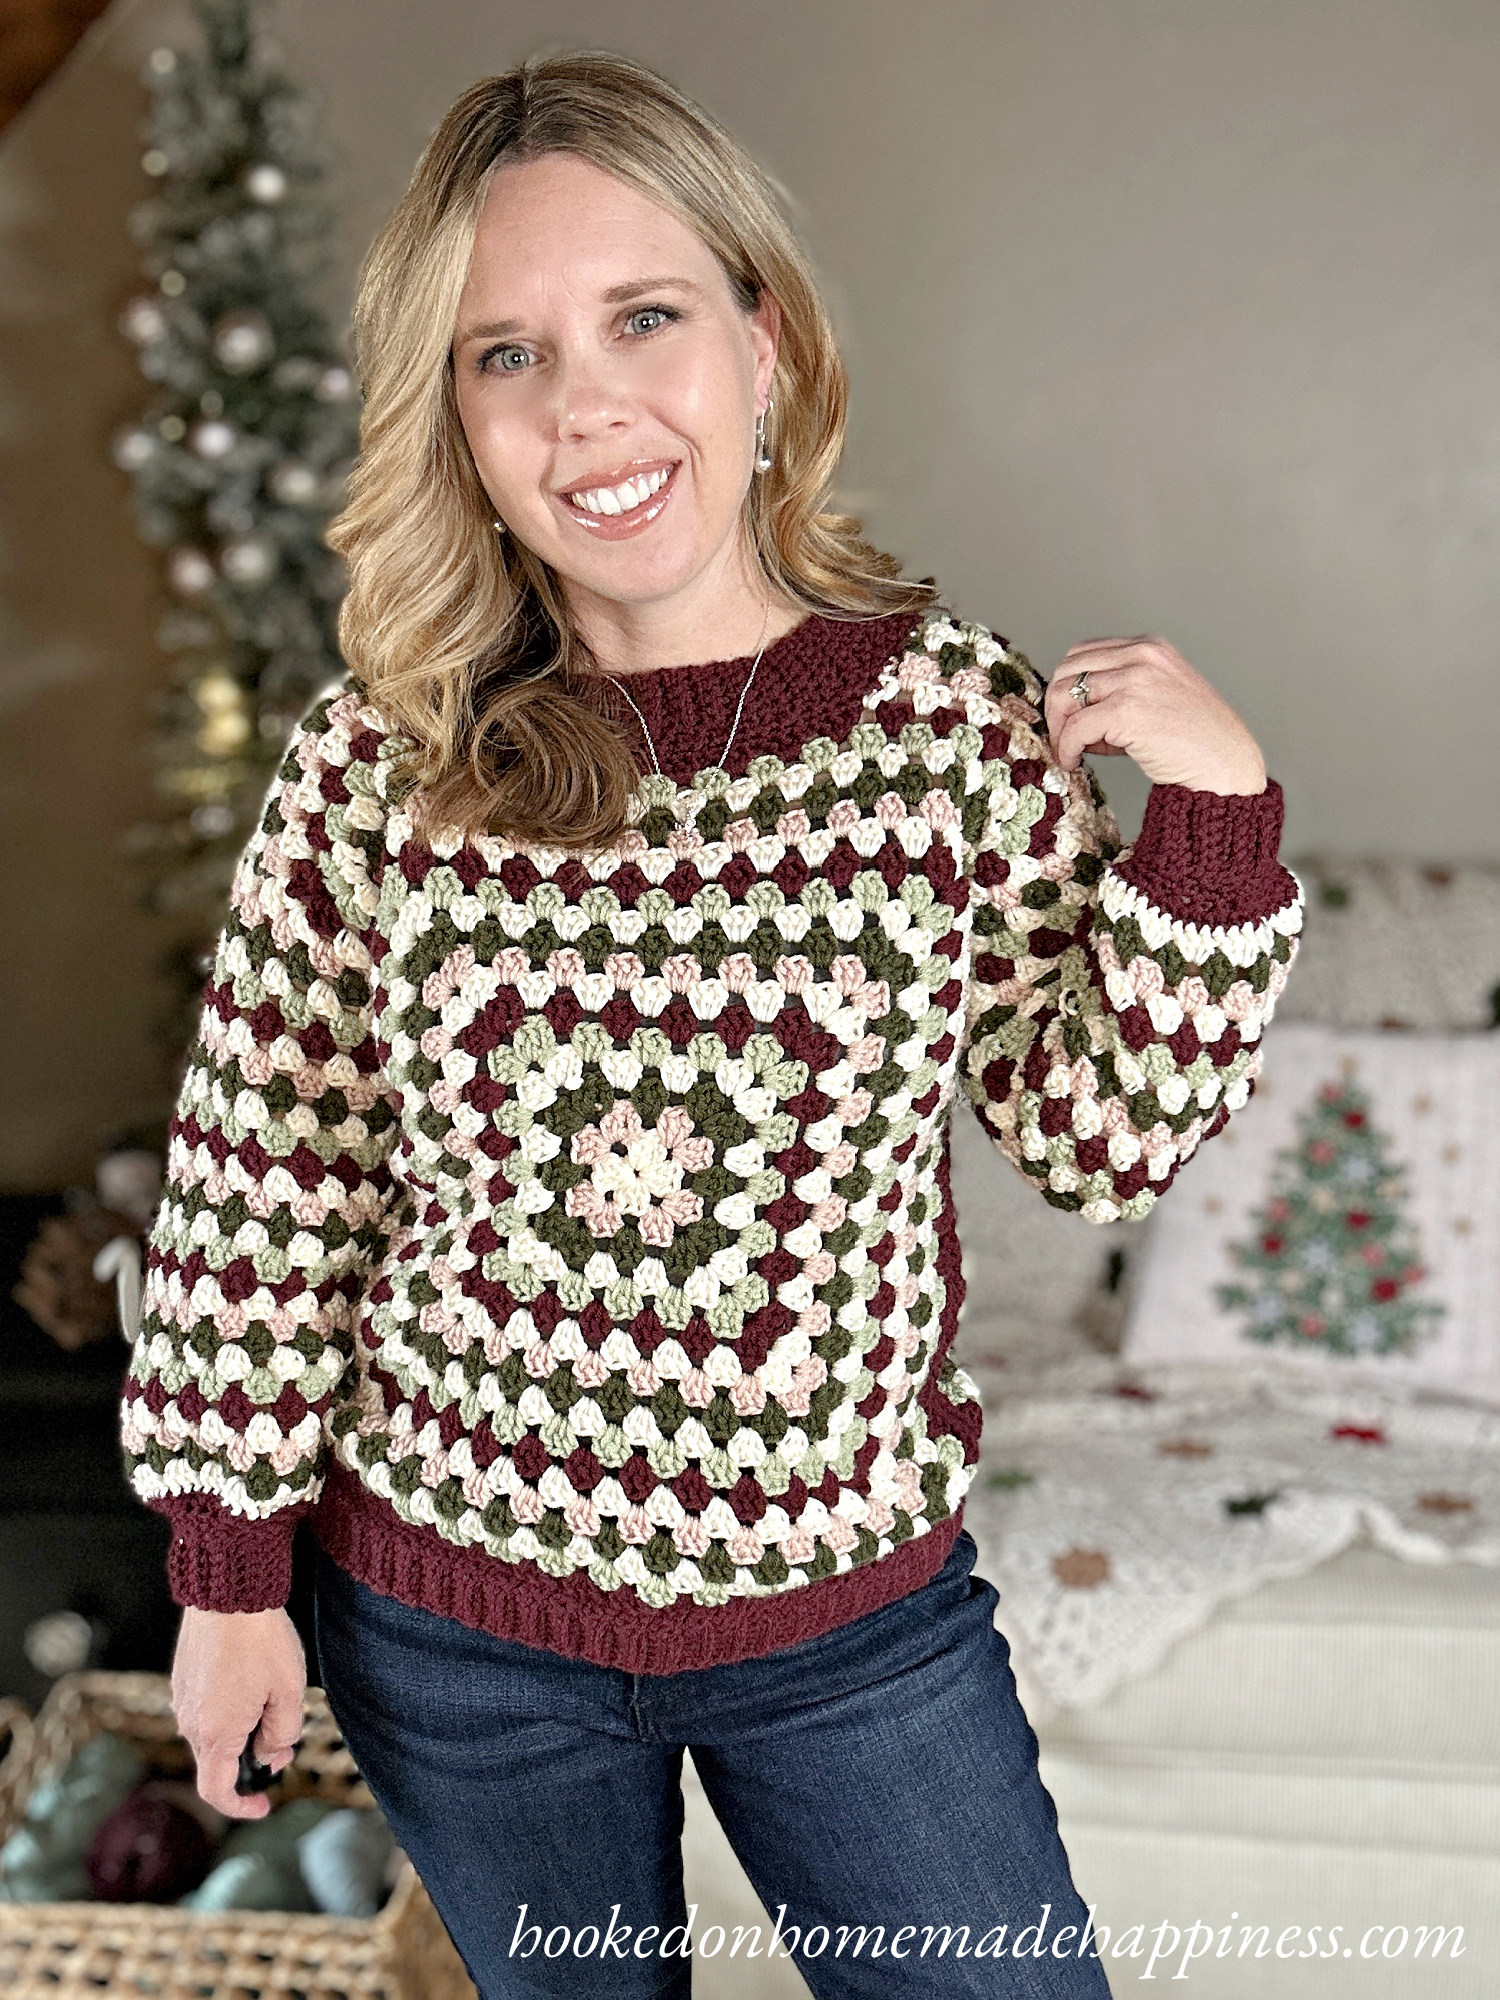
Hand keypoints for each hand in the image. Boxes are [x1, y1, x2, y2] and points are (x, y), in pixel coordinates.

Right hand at [171, 1605, 305, 1819]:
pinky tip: (252, 1682)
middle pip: (219, 1761)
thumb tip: (271, 1757)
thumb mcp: (288, 1691)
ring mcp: (182, 1699)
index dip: (240, 1807)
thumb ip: (282, 1734)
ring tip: (273, 1700)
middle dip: (252, 1760)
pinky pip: (206, 1709)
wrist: (228, 1592)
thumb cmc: (261, 1640)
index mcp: (215, 1733)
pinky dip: (229, 1711)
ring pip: (214, 1733)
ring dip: (242, 1732)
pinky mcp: (183, 1678)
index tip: (264, 1804)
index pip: (217, 1791)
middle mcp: (190, 1721)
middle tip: (284, 1742)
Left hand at [1044, 634, 1266, 794]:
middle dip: (1057, 705)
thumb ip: (1119, 695)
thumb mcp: (1158, 699)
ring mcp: (1136, 680)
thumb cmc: (1197, 741)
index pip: (1084, 653)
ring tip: (1069, 750)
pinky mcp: (1128, 711)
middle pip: (1069, 669)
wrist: (1226, 766)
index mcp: (1150, 647)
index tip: (1068, 715)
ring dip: (1059, 727)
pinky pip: (1076, 727)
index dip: (1068, 685)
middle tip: (1061, 736)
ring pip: (1066, 695)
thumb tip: (1071, 714)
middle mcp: (1142, 655)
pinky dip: (1067, 747)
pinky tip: (1073, 760)